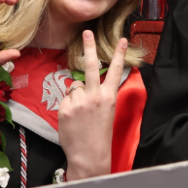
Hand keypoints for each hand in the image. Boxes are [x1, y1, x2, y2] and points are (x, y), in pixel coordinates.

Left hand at [61, 31, 124, 180]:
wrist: (89, 155)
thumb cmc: (99, 134)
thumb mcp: (106, 111)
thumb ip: (97, 94)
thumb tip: (82, 83)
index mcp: (109, 97)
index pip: (115, 71)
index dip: (119, 54)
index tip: (122, 39)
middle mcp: (94, 96)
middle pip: (90, 66)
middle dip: (89, 47)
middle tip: (86, 33)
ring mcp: (78, 102)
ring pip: (74, 87)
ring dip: (76, 96)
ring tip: (81, 113)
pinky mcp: (65, 108)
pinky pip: (65, 99)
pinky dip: (68, 106)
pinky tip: (73, 118)